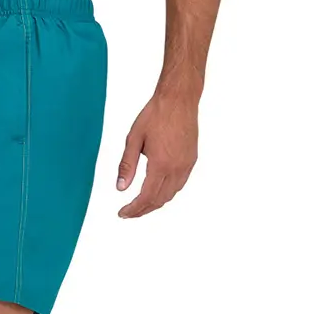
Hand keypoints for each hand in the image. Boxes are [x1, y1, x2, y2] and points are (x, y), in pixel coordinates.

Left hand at [116, 89, 198, 217]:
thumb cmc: (155, 114)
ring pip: (171, 194)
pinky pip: (180, 184)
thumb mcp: (134, 138)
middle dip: (143, 210)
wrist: (178, 99)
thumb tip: (120, 188)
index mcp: (161, 164)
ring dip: (156, 203)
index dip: (134, 209)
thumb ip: (127, 164)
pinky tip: (158, 189)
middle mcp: (176, 168)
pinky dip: (167, 192)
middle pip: (160, 200)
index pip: (147, 197)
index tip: (123, 213)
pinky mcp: (192, 160)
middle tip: (129, 212)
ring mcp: (186, 165)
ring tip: (141, 204)